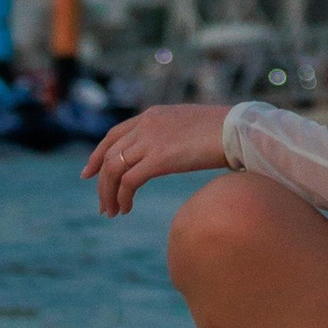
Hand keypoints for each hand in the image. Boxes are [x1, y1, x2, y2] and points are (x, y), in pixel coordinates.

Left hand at [81, 103, 235, 215]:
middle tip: (101, 204)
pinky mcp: (159, 158)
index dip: (97, 154)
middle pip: (109, 154)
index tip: (89, 172)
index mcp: (152, 115)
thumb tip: (171, 153)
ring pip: (114, 169)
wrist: (237, 130)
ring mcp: (151, 140)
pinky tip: (126, 209)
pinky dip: (123, 197)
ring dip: (108, 193)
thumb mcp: (189, 128)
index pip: (114, 134)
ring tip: (111, 212)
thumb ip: (172, 137)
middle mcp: (146, 124)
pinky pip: (129, 181)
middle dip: (100, 180)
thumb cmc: (224, 132)